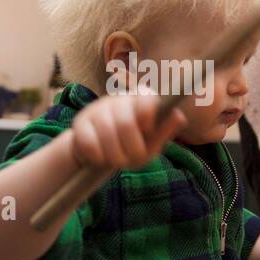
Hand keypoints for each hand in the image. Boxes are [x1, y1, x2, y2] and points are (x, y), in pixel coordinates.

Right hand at [70, 91, 186, 170]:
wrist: (99, 153)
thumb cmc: (131, 146)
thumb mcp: (151, 144)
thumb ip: (165, 131)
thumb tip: (179, 116)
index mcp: (141, 99)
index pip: (146, 99)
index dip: (147, 117)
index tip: (146, 130)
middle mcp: (119, 99)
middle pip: (126, 123)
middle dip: (131, 149)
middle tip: (131, 159)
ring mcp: (97, 109)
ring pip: (107, 134)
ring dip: (114, 156)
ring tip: (117, 160)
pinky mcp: (80, 122)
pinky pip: (90, 143)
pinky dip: (97, 157)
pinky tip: (100, 156)